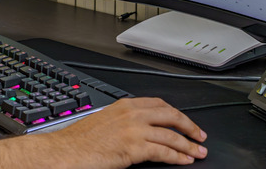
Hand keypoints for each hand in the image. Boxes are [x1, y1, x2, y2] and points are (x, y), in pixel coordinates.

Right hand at [51, 97, 207, 167]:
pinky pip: (163, 152)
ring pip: (171, 135)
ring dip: (188, 146)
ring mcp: (134, 130)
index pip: (159, 104)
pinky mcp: (134, 148)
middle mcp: (132, 114)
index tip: (185, 122)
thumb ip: (124, 121)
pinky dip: (177, 157)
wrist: (66, 151)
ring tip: (198, 153)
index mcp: (125, 105)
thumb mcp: (105, 121)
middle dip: (189, 126)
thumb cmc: (79, 140)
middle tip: (200, 136)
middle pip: (170, 115)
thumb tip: (141, 130)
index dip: (176, 114)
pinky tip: (183, 160)